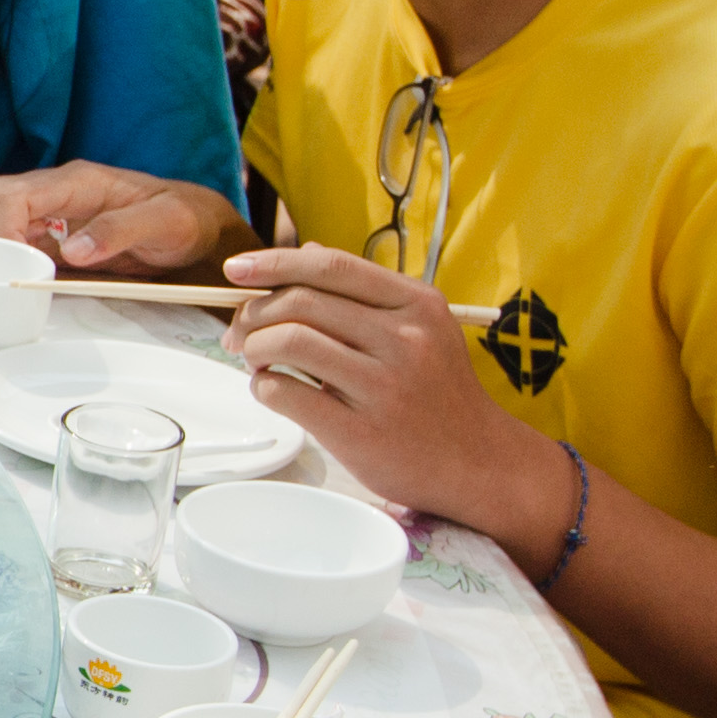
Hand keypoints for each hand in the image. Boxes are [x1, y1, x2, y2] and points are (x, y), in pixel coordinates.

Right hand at [0, 162, 247, 276]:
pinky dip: (4, 259)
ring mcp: (47, 212)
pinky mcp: (49, 235)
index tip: (9, 267)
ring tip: (10, 276)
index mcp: (76, 182)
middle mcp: (53, 191)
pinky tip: (24, 278)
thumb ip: (118, 231)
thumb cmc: (184, 219)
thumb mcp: (164, 223)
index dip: (1, 231)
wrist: (197, 226)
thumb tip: (70, 251)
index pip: (14, 196)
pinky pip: (10, 241)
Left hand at [223, 242, 562, 524]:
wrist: (480, 464)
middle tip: (239, 333)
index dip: (273, 263)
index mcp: (418, 305)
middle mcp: (405, 339)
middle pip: (301, 301)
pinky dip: (263, 386)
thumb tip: (304, 253)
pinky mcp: (360, 431)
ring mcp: (384, 386)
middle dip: (253, 313)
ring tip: (254, 361)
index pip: (330, 266)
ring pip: (288, 341)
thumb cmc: (439, 394)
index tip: (236, 269)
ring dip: (254, 348)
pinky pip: (286, 392)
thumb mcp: (422, 331)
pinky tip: (271, 390)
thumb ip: (365, 295)